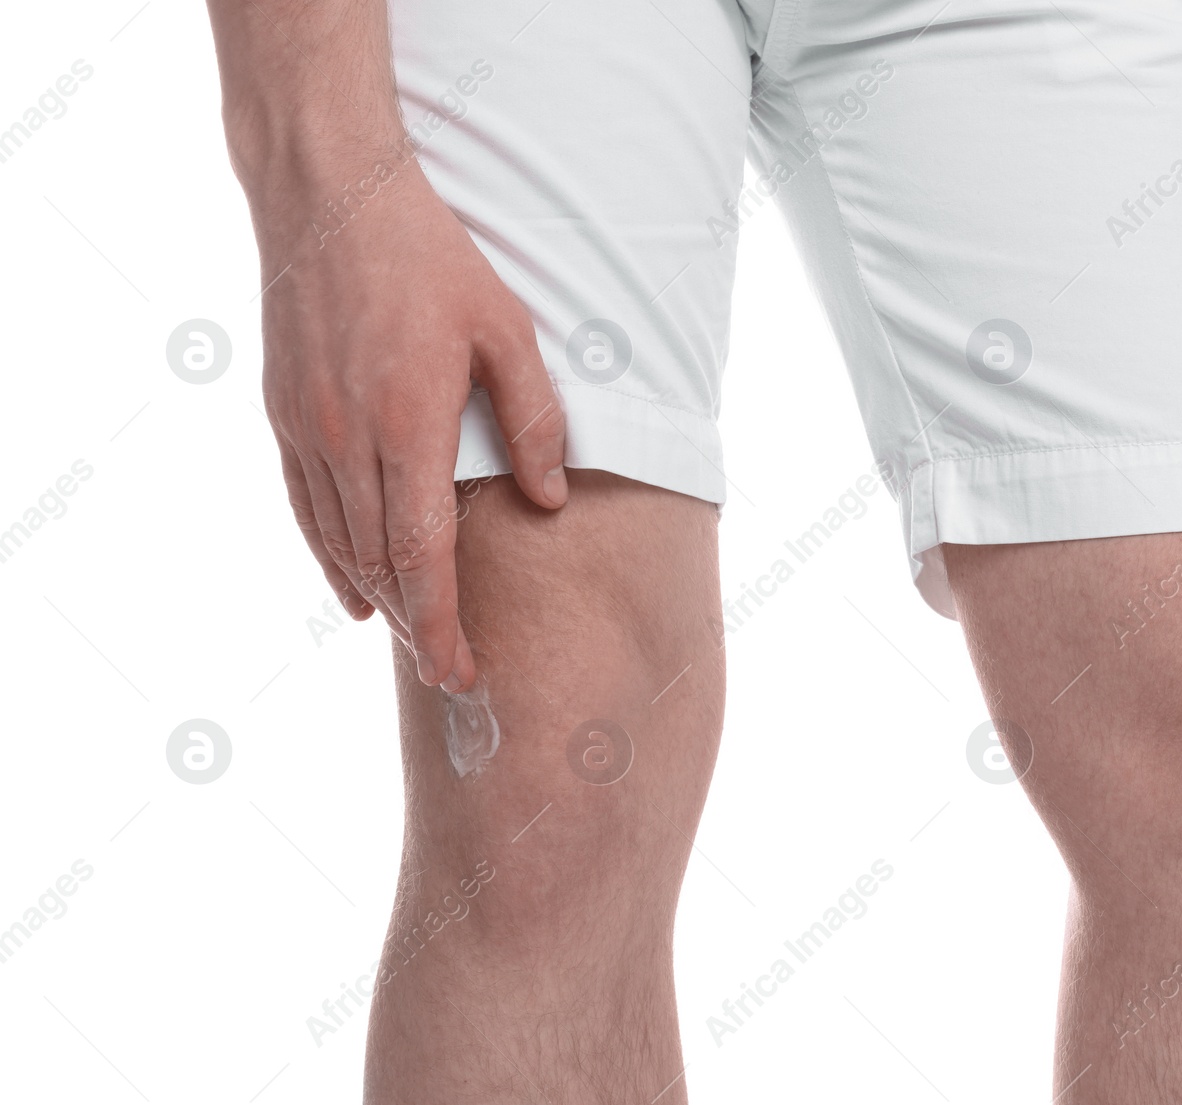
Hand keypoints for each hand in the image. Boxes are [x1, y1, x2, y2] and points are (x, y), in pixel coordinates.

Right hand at [259, 167, 565, 691]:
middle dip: (416, 627)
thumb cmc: (431, 259)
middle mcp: (347, 439)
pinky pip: (305, 509)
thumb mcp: (508, 330)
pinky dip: (329, 558)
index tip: (462, 671)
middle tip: (451, 674)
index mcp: (409, 424)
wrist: (331, 197)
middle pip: (380, 564)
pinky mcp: (283, 415)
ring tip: (413, 639)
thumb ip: (535, 419)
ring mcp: (306, 429)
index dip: (443, 623)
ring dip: (377, 600)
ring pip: (339, 544)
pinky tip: (352, 590)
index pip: (424, 555)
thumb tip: (549, 501)